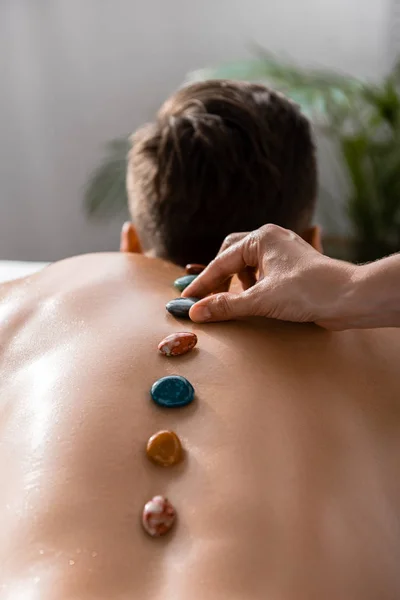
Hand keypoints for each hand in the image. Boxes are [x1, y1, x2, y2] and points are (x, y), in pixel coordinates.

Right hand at [182, 224, 357, 328]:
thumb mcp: (261, 299)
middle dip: (219, 277)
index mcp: (260, 238)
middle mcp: (271, 239)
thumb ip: (226, 305)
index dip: (203, 283)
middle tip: (209, 298)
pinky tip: (253, 298)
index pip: (221, 262)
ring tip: (233, 300)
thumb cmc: (308, 291)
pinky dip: (251, 283)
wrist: (348, 297)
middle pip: (231, 255)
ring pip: (247, 262)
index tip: (187, 300)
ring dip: (236, 281)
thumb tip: (196, 312)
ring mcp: (283, 252)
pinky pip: (262, 270)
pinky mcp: (291, 266)